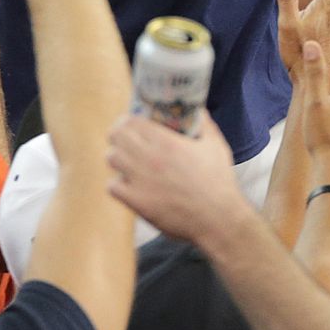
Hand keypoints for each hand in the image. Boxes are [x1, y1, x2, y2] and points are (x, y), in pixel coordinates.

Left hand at [107, 114, 254, 245]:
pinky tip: (129, 185)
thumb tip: (198, 110)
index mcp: (167, 142)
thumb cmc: (218, 182)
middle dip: (119, 136)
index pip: (131, 121)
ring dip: (117, 158)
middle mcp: (150, 158)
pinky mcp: (137, 202)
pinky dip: (118, 184)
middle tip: (125, 141)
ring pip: (111, 158)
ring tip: (126, 162)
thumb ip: (205, 124)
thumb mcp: (215, 146)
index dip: (128, 120)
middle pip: (116, 136)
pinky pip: (112, 186)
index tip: (131, 124)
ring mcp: (141, 181)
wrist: (217, 219)